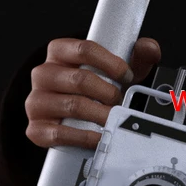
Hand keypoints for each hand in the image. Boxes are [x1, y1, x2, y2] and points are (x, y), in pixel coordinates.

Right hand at [25, 37, 160, 149]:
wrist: (76, 114)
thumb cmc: (95, 86)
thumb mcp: (116, 67)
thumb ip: (136, 55)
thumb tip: (148, 47)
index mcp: (60, 52)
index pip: (85, 49)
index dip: (112, 63)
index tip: (127, 75)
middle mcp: (43, 74)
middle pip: (81, 79)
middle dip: (109, 93)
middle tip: (120, 100)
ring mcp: (36, 101)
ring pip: (73, 106)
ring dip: (100, 115)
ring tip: (113, 118)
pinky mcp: (36, 128)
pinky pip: (60, 133)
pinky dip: (85, 137)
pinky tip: (100, 137)